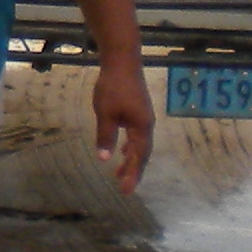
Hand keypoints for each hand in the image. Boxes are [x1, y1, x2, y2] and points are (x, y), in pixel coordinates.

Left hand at [91, 54, 155, 193]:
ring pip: (139, 144)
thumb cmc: (113, 87)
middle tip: (124, 187)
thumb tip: (104, 158)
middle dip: (133, 170)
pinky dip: (130, 146)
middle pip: (142, 153)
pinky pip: (136, 135)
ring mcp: (143, 117)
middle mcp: (147, 124)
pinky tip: (122, 150)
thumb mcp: (105, 113)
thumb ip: (106, 136)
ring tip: (120, 173)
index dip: (133, 174)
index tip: (126, 190)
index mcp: (142, 127)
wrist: (122, 61)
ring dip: (130, 159)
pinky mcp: (138, 111)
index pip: (138, 156)